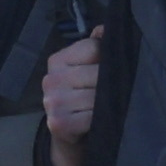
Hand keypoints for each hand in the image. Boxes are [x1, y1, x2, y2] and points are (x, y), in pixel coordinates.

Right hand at [39, 29, 103, 158]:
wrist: (68, 137)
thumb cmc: (81, 98)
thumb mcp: (86, 70)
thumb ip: (95, 48)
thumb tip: (105, 29)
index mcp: (57, 61)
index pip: (92, 48)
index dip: (107, 58)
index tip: (111, 69)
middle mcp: (50, 79)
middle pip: (96, 73)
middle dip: (110, 84)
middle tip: (114, 93)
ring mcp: (52, 102)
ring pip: (96, 96)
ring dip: (107, 104)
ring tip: (108, 107)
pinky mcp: (58, 123)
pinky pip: (92, 117)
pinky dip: (100, 120)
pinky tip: (98, 122)